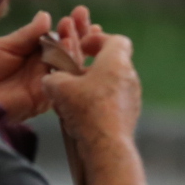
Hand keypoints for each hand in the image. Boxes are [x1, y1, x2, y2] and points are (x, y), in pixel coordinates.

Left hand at [0, 7, 103, 121]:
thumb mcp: (5, 46)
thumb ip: (26, 34)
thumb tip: (45, 16)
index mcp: (39, 52)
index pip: (61, 37)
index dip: (71, 26)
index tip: (79, 12)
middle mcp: (48, 66)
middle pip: (71, 49)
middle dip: (78, 31)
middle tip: (82, 15)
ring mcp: (50, 80)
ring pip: (70, 62)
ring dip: (74, 45)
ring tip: (70, 31)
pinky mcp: (48, 95)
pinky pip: (62, 79)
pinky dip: (66, 63)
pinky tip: (67, 47)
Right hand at [42, 33, 144, 184]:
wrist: (106, 145)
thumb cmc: (86, 110)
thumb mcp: (59, 87)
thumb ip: (54, 76)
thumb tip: (52, 78)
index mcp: (117, 61)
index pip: (116, 39)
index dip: (97, 39)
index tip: (82, 47)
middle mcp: (130, 76)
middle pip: (112, 62)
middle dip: (91, 66)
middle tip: (73, 74)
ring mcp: (133, 96)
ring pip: (112, 83)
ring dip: (93, 85)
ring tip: (73, 96)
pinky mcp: (130, 114)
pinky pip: (114, 101)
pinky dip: (99, 102)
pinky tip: (82, 114)